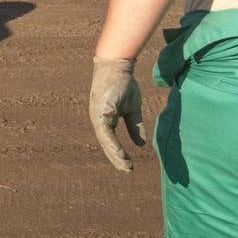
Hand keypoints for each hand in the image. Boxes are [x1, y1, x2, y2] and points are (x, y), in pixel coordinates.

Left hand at [89, 56, 145, 170]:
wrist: (117, 66)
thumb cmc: (123, 84)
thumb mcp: (132, 109)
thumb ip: (134, 126)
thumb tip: (141, 144)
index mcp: (104, 119)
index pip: (109, 140)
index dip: (117, 153)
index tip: (127, 166)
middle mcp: (98, 119)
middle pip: (106, 143)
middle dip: (116, 158)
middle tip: (126, 171)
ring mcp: (97, 115)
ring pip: (105, 140)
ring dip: (114, 155)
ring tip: (125, 167)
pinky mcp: (99, 111)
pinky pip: (105, 132)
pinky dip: (112, 144)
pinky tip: (119, 154)